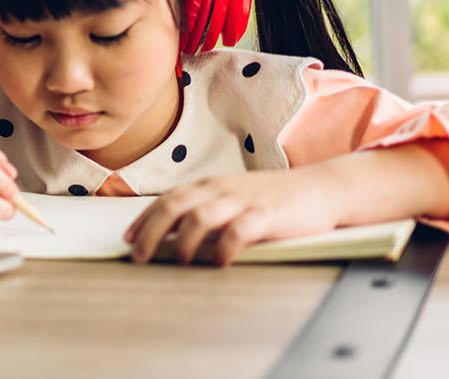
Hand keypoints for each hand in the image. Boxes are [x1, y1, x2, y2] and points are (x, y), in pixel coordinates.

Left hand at [123, 166, 342, 265]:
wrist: (320, 188)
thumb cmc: (273, 199)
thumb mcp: (233, 199)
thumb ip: (205, 210)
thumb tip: (172, 235)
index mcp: (210, 185)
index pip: (167, 199)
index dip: (144, 219)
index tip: (127, 240)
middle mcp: (221, 188)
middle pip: (175, 205)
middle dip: (151, 231)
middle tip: (140, 256)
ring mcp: (244, 199)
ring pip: (201, 215)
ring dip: (185, 241)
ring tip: (178, 261)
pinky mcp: (268, 214)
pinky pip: (239, 230)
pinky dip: (224, 247)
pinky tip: (219, 263)